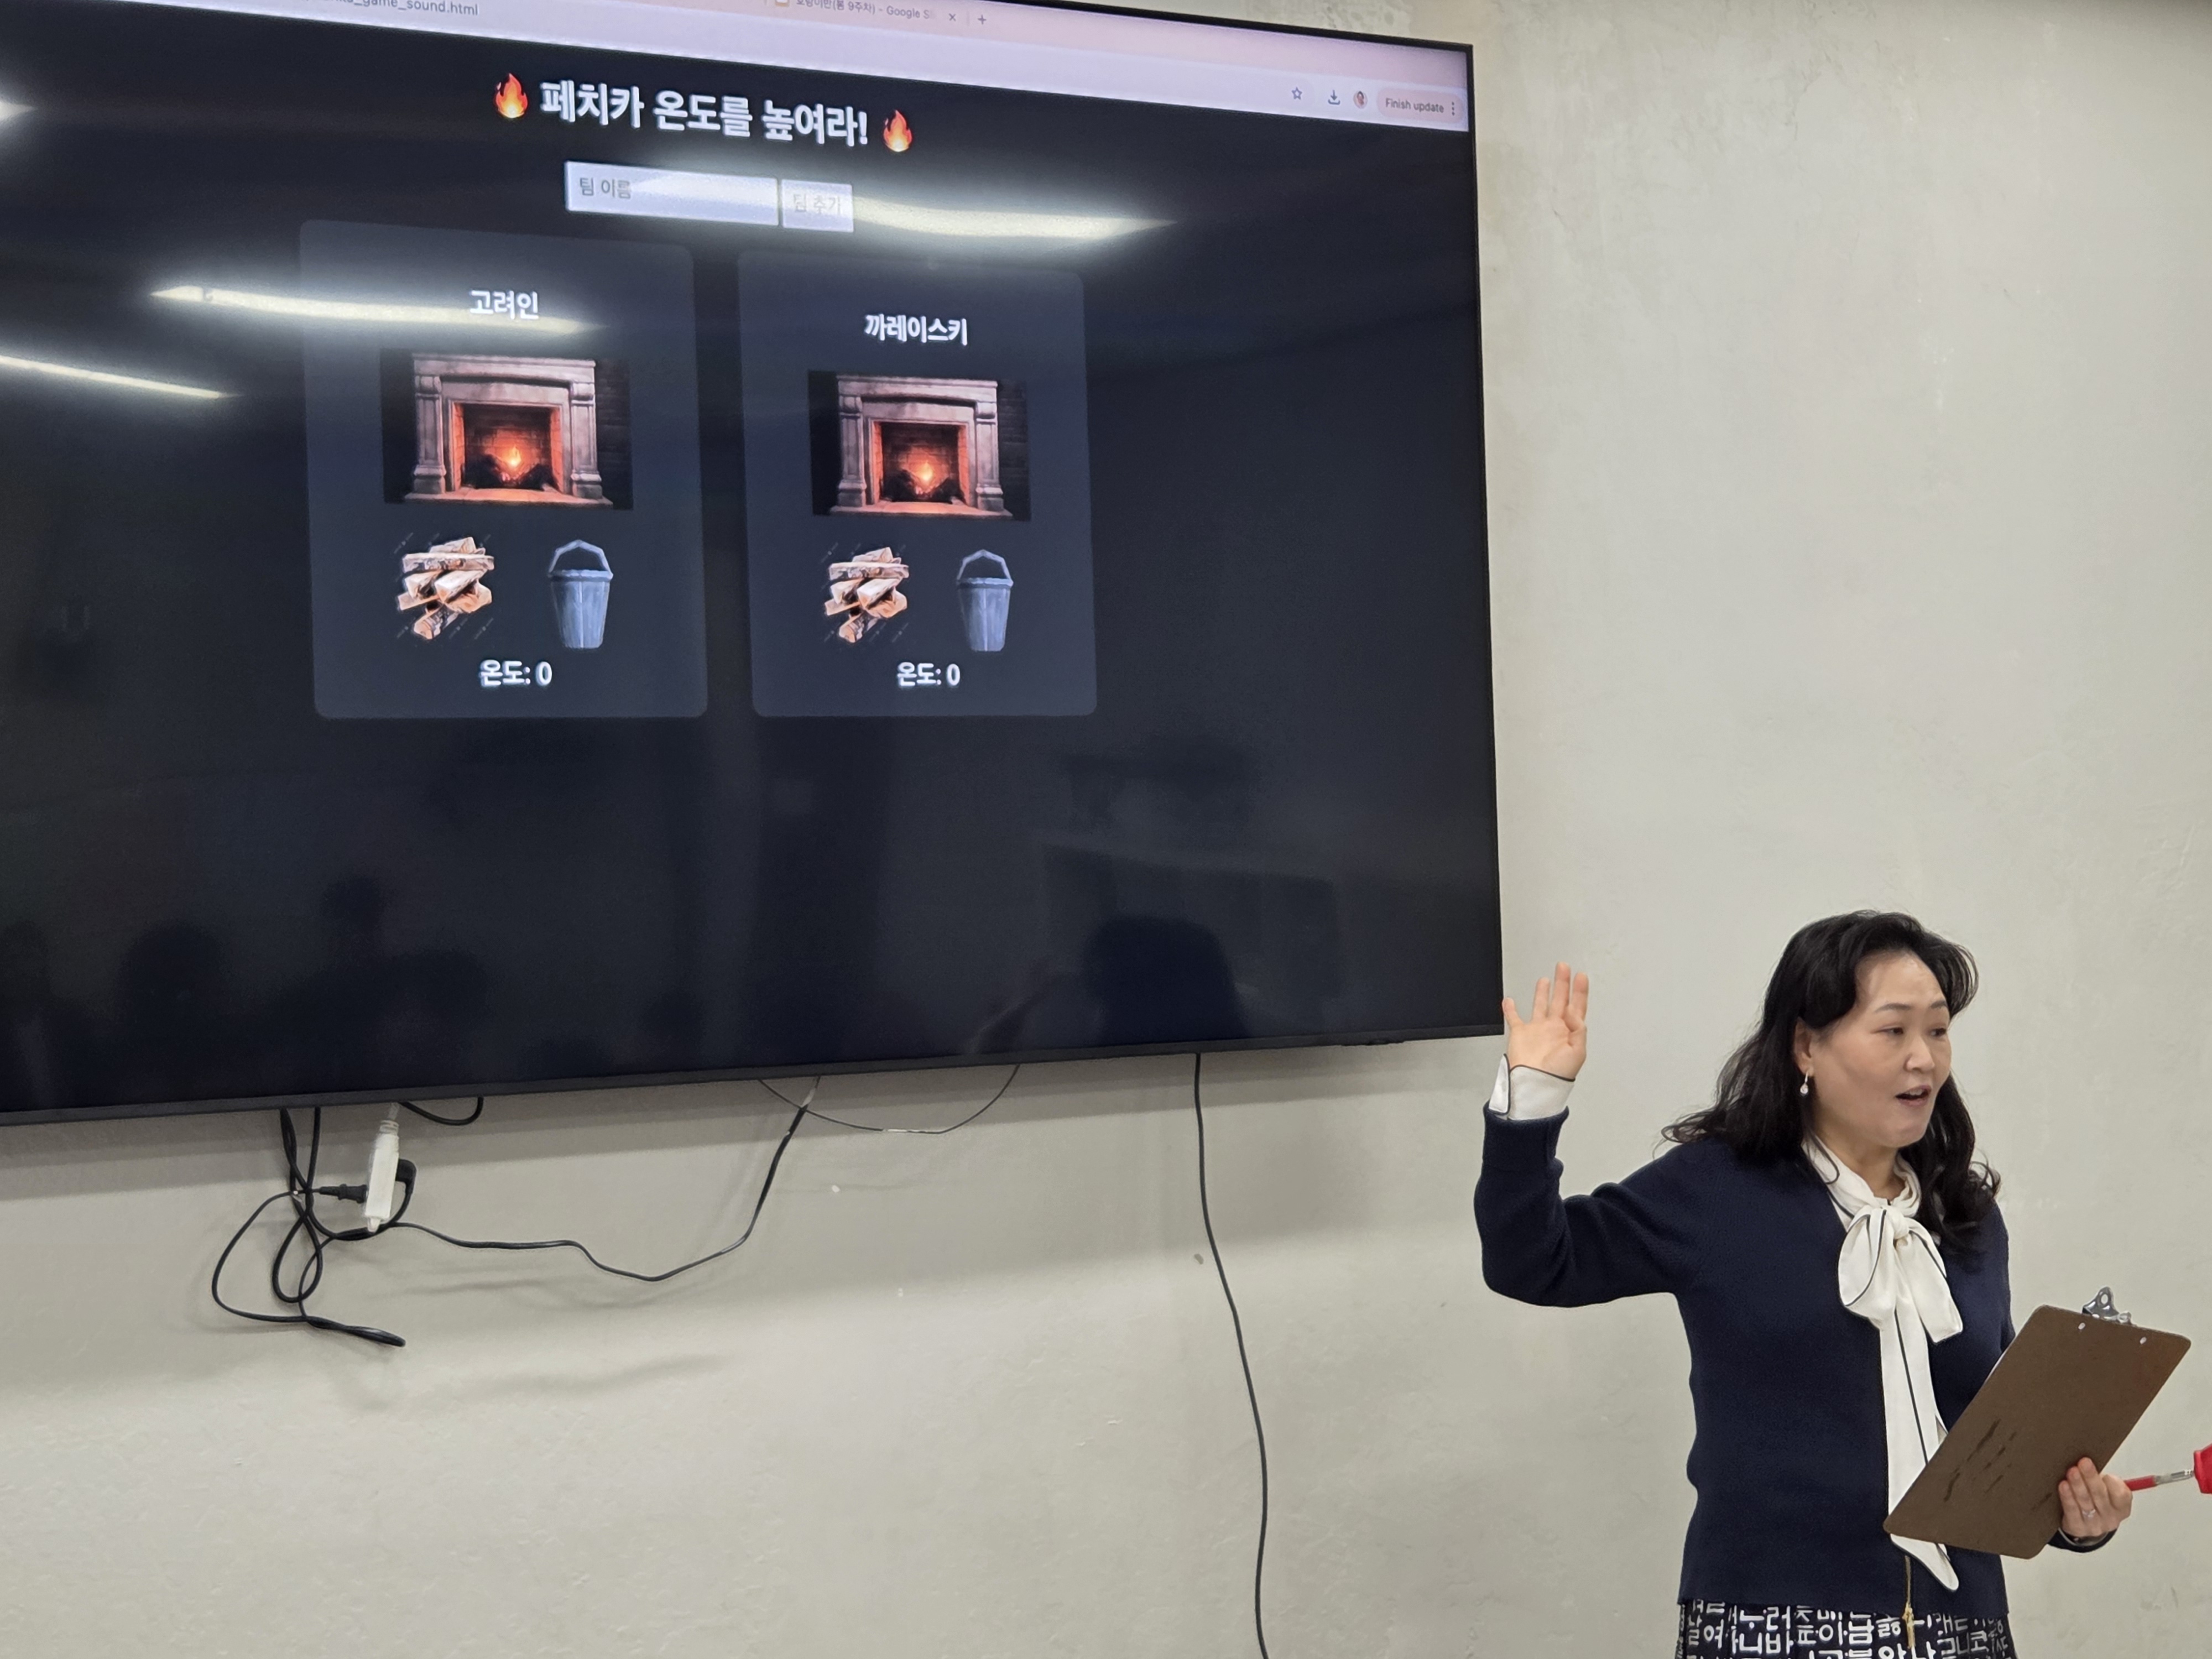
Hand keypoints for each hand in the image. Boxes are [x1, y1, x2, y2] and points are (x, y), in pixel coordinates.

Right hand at [1502, 962, 1588, 1079]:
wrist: (1535, 1083)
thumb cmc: (1557, 1074)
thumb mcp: (1578, 1052)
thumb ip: (1578, 1029)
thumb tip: (1574, 1013)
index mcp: (1569, 1032)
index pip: (1577, 1006)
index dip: (1580, 991)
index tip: (1581, 976)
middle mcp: (1554, 1028)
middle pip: (1560, 1000)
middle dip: (1563, 983)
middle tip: (1563, 967)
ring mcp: (1537, 1030)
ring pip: (1540, 1005)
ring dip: (1543, 992)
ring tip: (1545, 980)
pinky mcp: (1520, 1034)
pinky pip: (1514, 1018)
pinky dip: (1510, 1009)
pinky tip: (1510, 1001)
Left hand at [2058, 1457, 2131, 1541]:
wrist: (2082, 1525)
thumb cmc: (2094, 1502)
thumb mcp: (2105, 1492)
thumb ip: (2103, 1480)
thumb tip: (2090, 1461)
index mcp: (2121, 1508)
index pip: (2122, 1495)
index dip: (2113, 1484)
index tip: (2105, 1473)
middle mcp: (2110, 1518)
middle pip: (2100, 1496)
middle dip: (2091, 1478)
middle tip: (2083, 1463)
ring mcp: (2094, 1525)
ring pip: (2085, 1502)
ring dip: (2078, 1485)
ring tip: (2072, 1472)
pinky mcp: (2078, 1528)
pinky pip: (2072, 1511)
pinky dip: (2067, 1497)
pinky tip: (2063, 1486)